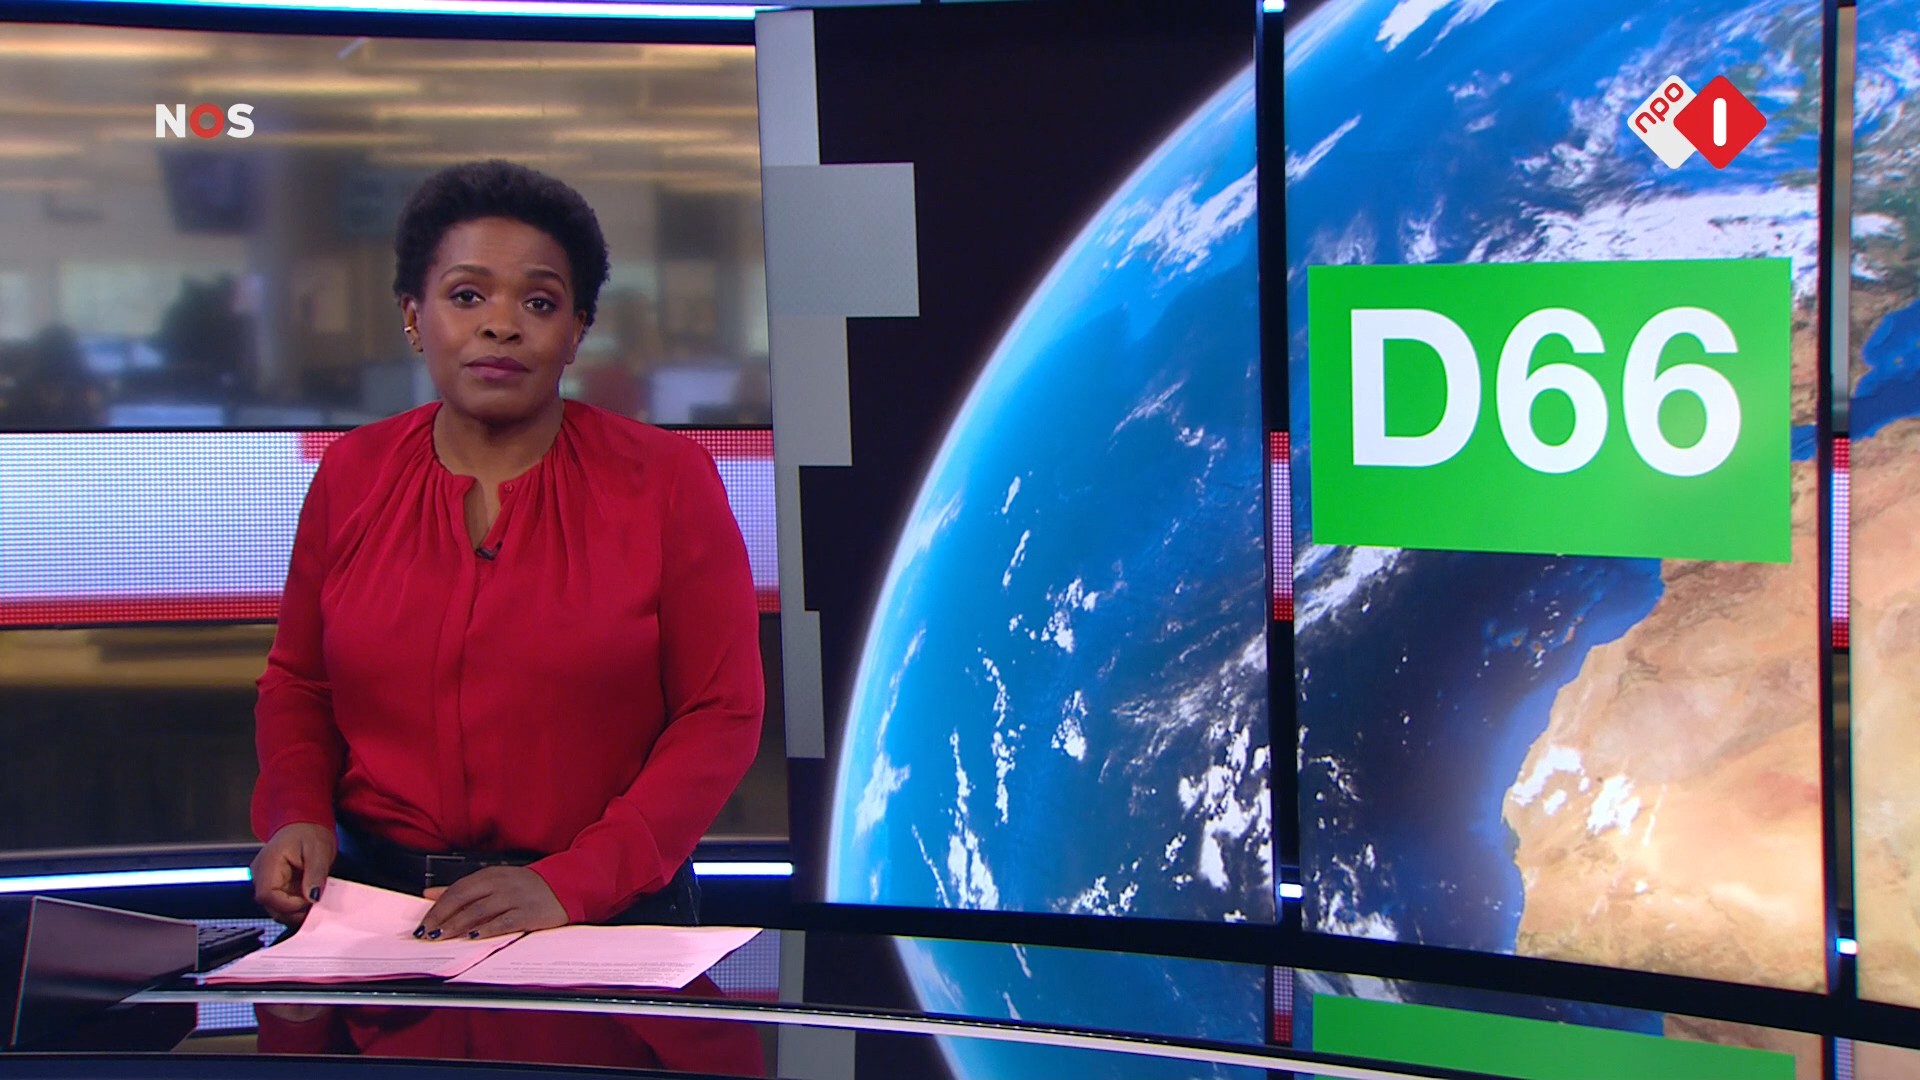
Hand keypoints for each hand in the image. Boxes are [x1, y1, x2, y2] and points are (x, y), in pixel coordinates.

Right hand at [251, 823, 335, 927]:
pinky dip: (294, 905)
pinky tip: (308, 898)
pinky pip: (280, 903)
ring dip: (295, 910)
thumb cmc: (309, 832)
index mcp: (268, 864)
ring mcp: (266, 881)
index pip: (267, 895)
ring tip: (313, 899)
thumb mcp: (318, 851)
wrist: (304, 824)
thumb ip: (315, 874)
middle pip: (270, 906)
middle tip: (315, 904)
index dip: (288, 905)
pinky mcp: (273, 885)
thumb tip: (312, 897)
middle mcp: (261, 875)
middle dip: (294, 911)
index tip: (308, 900)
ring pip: (276, 908)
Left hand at [417, 866, 566, 940]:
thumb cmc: (526, 887)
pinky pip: (503, 922)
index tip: (422, 923)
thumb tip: (429, 894)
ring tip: (442, 937)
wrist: (565, 887)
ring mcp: (515, 898)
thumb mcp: (493, 882)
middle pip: (464, 899)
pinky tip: (474, 937)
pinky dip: (486, 930)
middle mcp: (500, 884)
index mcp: (490, 875)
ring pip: (479, 911)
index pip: (456, 890)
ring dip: (457, 925)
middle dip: (442, 918)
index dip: (437, 908)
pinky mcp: (528, 913)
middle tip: (427, 934)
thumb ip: (461, 889)